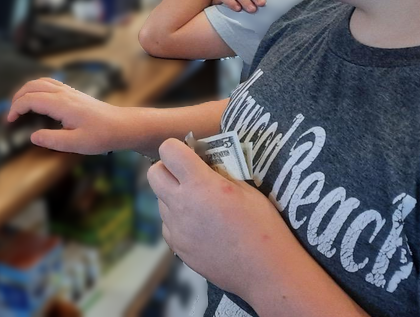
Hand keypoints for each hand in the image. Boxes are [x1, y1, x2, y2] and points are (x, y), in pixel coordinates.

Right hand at [8, 78, 127, 154]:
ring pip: (41, 81)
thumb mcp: (76, 144)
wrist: (121, 125)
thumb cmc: (102, 136)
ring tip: (19, 105)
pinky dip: (37, 88)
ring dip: (26, 90)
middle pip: (33, 85)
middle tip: (10, 114)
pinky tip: (36, 99)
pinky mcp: (74, 93)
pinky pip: (50, 83)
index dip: (16, 108)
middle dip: (17, 97)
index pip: (30, 99)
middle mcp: (64, 94)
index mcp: (62, 104)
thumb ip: (52, 140)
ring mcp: (69, 91)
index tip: (9, 121)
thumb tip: (32, 136)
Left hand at [147, 139, 298, 301]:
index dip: (177, 148)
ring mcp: (177, 229)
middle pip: (154, 173)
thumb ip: (218, 172)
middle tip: (187, 174)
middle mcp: (181, 205)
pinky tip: (199, 225)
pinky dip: (177, 220)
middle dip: (167, 169)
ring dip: (173, 195)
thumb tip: (203, 161)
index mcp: (200, 184)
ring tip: (199, 204)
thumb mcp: (246, 189)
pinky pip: (167, 224)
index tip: (190, 154)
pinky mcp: (177, 248)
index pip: (168, 150)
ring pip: (160, 200)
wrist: (266, 272)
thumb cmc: (263, 226)